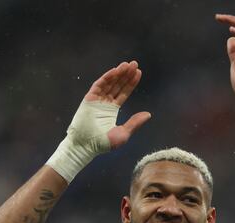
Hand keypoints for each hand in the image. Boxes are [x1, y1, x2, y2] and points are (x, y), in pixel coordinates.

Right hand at [46, 61, 150, 180]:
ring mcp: (96, 100)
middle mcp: (105, 103)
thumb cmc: (103, 143)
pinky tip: (115, 71)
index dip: (131, 83)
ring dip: (118, 73)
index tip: (139, 73)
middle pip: (117, 85)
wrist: (87, 146)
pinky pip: (99, 85)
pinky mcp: (89, 99)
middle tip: (135, 64)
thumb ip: (134, 123)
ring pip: (109, 83)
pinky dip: (107, 77)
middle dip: (126, 75)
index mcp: (112, 109)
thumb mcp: (124, 133)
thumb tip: (148, 114)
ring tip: (128, 65)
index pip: (123, 93)